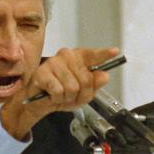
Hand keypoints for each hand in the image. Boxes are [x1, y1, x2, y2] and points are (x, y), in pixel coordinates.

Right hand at [1, 47, 119, 139]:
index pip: (93, 55)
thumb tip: (104, 76)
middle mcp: (66, 56)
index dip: (104, 54)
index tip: (115, 52)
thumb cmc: (61, 93)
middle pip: (85, 79)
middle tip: (72, 96)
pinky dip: (57, 99)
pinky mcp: (42, 73)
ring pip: (72, 87)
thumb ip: (94, 84)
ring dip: (68, 98)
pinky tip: (52, 95)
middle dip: (81, 94)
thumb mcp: (82, 93)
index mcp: (79, 58)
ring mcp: (54, 63)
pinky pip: (59, 91)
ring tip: (61, 95)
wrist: (38, 102)